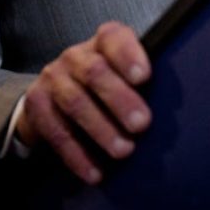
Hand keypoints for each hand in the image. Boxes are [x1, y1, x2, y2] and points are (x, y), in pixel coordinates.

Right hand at [17, 21, 151, 183]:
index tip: (145, 77)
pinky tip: (95, 172)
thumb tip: (173, 105)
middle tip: (142, 124)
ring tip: (124, 150)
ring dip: (101, 129)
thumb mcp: (122, 72)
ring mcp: (53, 79)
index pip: (114, 38)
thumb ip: (141, 80)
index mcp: (102, 42)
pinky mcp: (37, 105)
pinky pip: (56, 132)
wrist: (54, 93)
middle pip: (95, 73)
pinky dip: (77, 155)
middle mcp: (75, 56)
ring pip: (75, 102)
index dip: (128, 55)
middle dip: (120, 100)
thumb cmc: (105, 82)